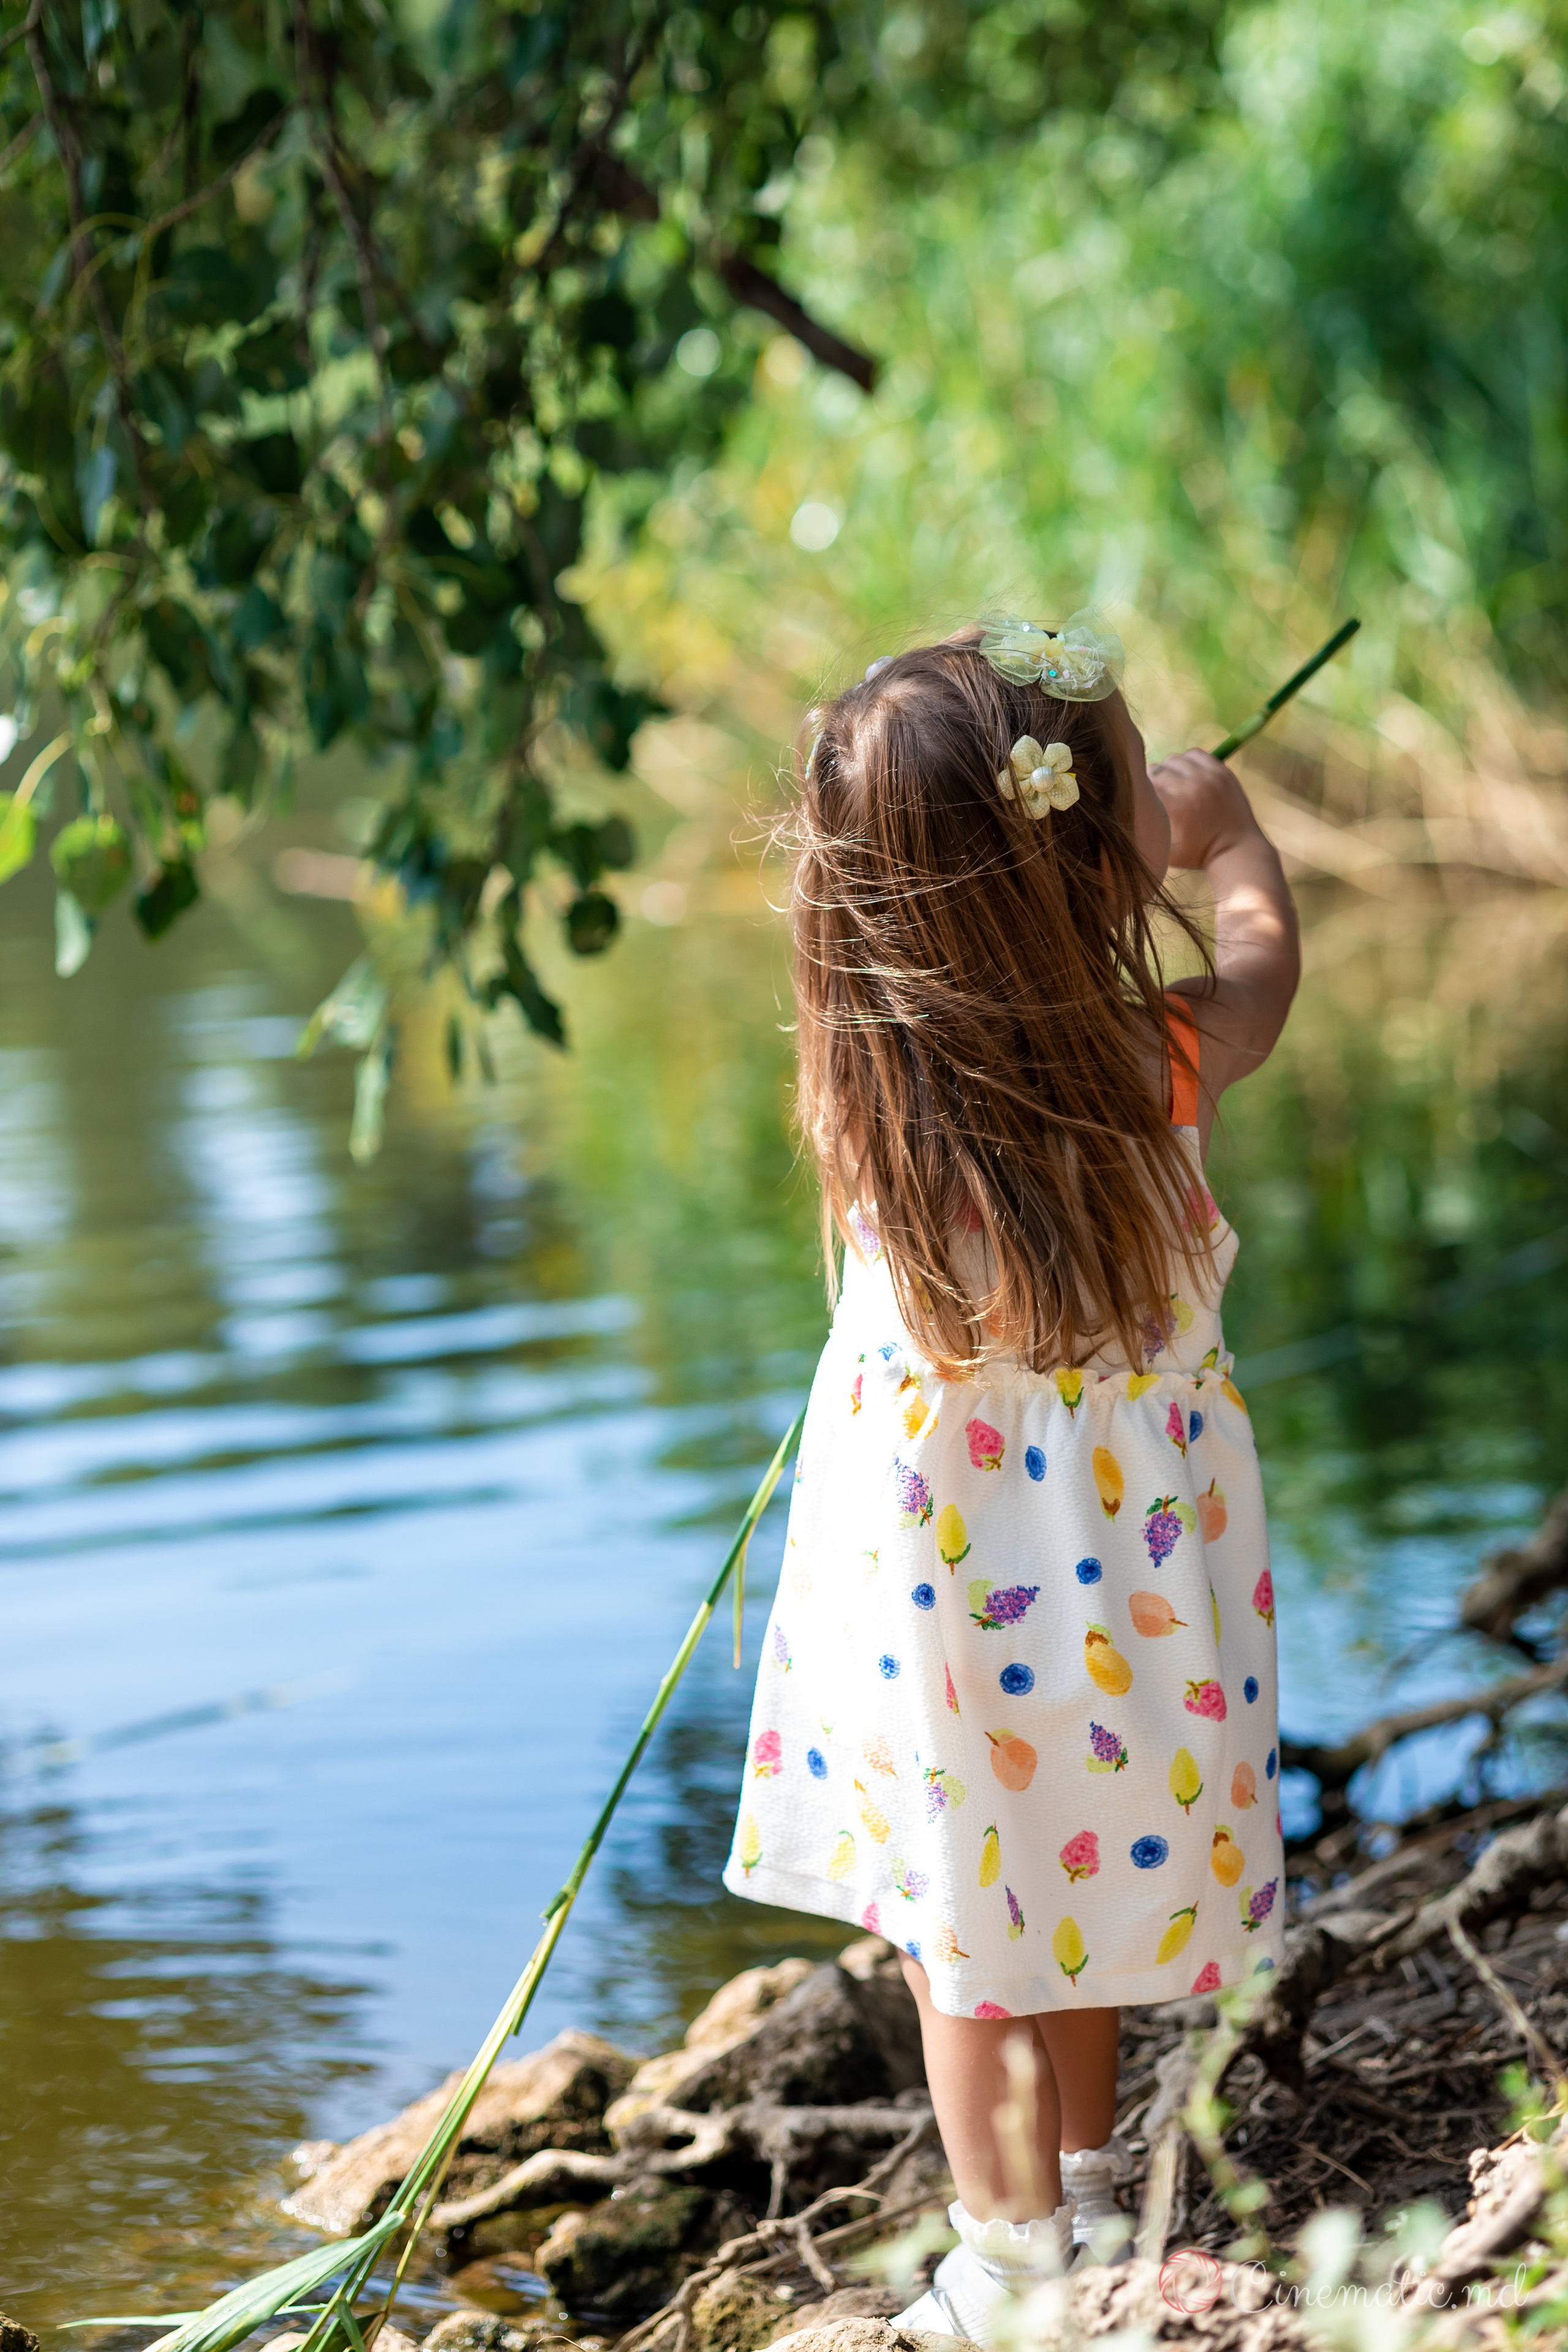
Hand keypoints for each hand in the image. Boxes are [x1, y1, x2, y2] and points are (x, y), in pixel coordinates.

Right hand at [1148, 750, 1262, 872]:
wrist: (1236, 850)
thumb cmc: (1196, 854)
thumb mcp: (1166, 850)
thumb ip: (1147, 828)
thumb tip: (1129, 805)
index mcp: (1176, 808)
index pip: (1145, 786)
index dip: (1141, 793)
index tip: (1143, 801)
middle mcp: (1191, 788)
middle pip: (1157, 770)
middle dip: (1153, 782)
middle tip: (1159, 794)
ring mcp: (1209, 777)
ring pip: (1174, 759)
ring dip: (1169, 770)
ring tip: (1173, 784)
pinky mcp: (1222, 771)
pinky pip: (1194, 754)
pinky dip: (1187, 761)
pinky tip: (1188, 775)